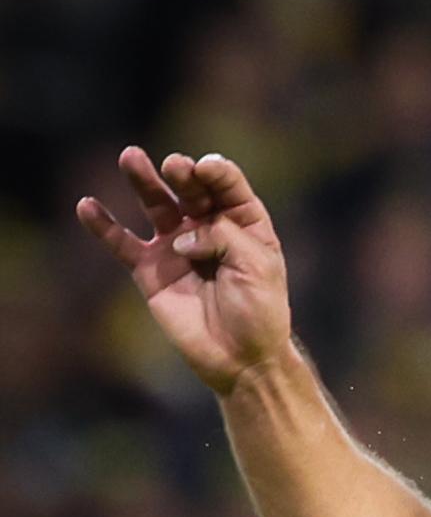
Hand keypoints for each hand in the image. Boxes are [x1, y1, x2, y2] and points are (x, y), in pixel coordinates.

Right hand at [77, 148, 292, 394]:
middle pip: (189, 188)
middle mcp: (207, 227)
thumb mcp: (257, 267)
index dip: (215, 171)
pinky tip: (86, 206)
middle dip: (182, 173)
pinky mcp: (151, 271)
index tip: (205, 169)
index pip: (225, 184)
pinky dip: (103, 225)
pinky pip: (122, 244)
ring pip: (155, 205)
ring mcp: (176, 246)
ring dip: (143, 180)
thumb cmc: (258, 312)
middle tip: (174, 166)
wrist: (241, 359)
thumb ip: (223, 237)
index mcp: (243, 222)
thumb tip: (180, 236)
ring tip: (130, 157)